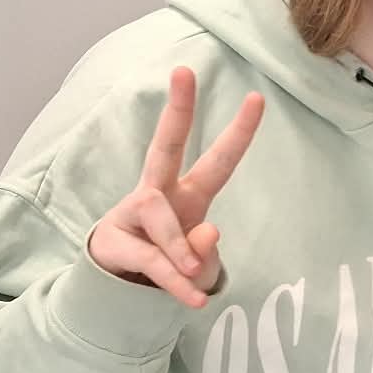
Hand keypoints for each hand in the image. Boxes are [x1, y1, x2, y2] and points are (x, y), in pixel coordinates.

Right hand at [87, 67, 264, 308]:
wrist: (118, 292)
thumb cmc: (166, 267)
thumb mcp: (198, 268)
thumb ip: (207, 254)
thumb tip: (209, 232)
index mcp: (187, 195)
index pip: (217, 160)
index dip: (238, 133)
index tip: (257, 98)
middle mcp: (160, 194)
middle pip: (166, 145)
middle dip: (177, 110)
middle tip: (185, 71)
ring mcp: (133, 213)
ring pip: (162, 217)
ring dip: (181, 250)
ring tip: (193, 274)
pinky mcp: (115, 239)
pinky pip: (152, 258)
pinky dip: (177, 282)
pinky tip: (196, 300)